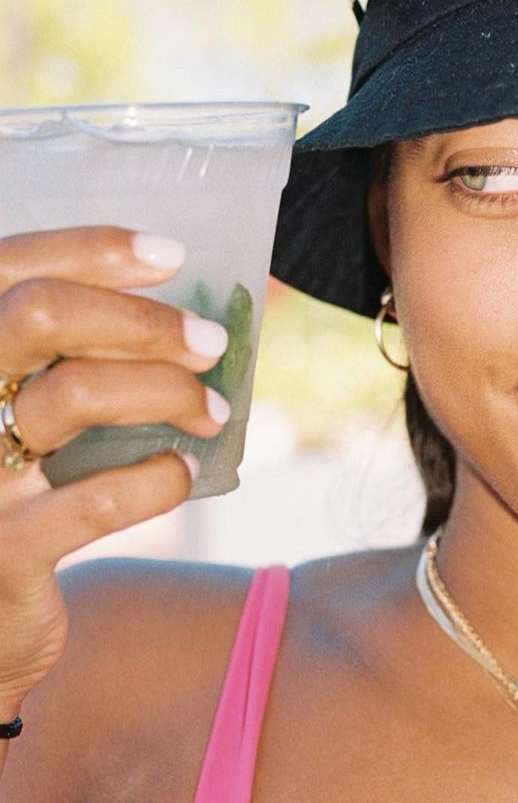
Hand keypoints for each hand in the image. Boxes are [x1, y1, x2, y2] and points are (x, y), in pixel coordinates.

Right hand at [0, 227, 231, 714]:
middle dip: (142, 319)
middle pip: (36, 313)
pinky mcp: (1, 553)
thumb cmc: (13, 496)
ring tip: (212, 412)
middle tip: (211, 343)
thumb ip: (64, 361)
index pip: (5, 266)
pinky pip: (98, 500)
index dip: (89, 249)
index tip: (169, 255)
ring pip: (74, 395)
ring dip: (167, 393)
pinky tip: (180, 473)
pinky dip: (158, 479)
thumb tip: (179, 316)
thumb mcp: (17, 417)